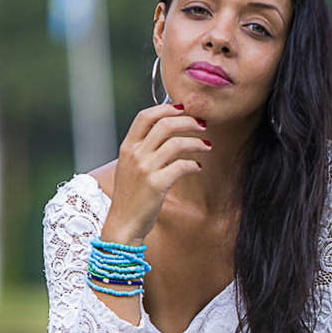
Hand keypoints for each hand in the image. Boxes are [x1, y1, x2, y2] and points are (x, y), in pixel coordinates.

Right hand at [99, 102, 210, 244]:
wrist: (123, 223)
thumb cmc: (131, 196)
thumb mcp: (130, 167)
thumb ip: (143, 150)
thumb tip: (166, 133)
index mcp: (127, 147)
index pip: (145, 116)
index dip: (166, 108)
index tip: (183, 109)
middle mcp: (135, 154)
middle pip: (165, 124)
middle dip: (188, 122)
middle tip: (202, 125)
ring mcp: (145, 169)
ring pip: (177, 143)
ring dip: (197, 142)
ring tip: (207, 146)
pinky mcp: (157, 184)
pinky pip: (182, 165)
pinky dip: (194, 164)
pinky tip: (198, 167)